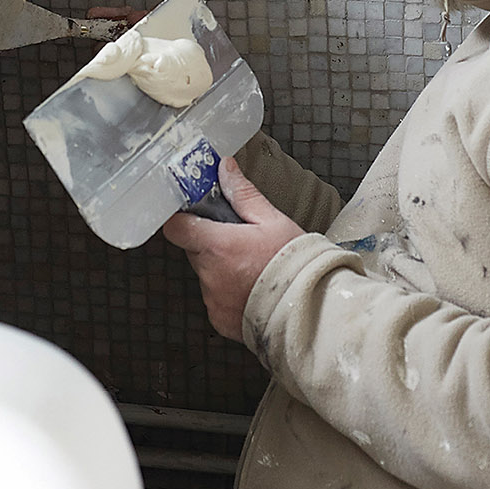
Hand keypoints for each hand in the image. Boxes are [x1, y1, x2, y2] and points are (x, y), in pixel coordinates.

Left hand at [162, 156, 303, 340]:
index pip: (176, 228)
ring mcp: (213, 300)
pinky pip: (216, 299)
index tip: (193, 214)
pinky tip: (252, 288)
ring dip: (221, 269)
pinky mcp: (219, 319)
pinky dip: (228, 293)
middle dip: (211, 243)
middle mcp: (210, 275)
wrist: (312, 308)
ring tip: (252, 268)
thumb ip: (243, 194)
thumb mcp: (272, 221)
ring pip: (206, 275)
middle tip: (239, 241)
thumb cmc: (295, 264)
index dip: (181, 219)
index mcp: (218, 246)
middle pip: (194, 250)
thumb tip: (225, 169)